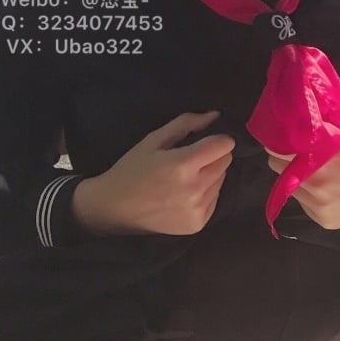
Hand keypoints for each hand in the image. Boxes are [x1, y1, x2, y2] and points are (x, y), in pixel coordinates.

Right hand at [71, 111, 234, 235]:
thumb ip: (186, 124)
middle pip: (225, 162)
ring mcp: (197, 209)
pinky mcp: (197, 224)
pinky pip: (215, 199)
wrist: (114, 208)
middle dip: (212, 156)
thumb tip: (215, 116)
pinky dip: (205, 194)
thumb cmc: (132, 169)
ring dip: (209, 175)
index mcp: (183, 165)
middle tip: (188, 161)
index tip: (204, 141)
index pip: (225, 145)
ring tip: (183, 179)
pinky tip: (183, 195)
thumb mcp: (154, 140)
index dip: (217, 139)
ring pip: (221, 180)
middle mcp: (195, 189)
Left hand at [265, 135, 339, 229]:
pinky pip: (305, 204)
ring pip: (291, 189)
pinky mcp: (324, 220)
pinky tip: (326, 189)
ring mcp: (319, 207)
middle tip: (297, 154)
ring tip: (314, 173)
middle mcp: (316, 186)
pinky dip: (310, 196)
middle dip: (285, 161)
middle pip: (278, 170)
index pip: (278, 152)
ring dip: (297, 179)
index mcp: (321, 161)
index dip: (279, 143)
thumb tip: (298, 127)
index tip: (283, 139)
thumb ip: (321, 135)